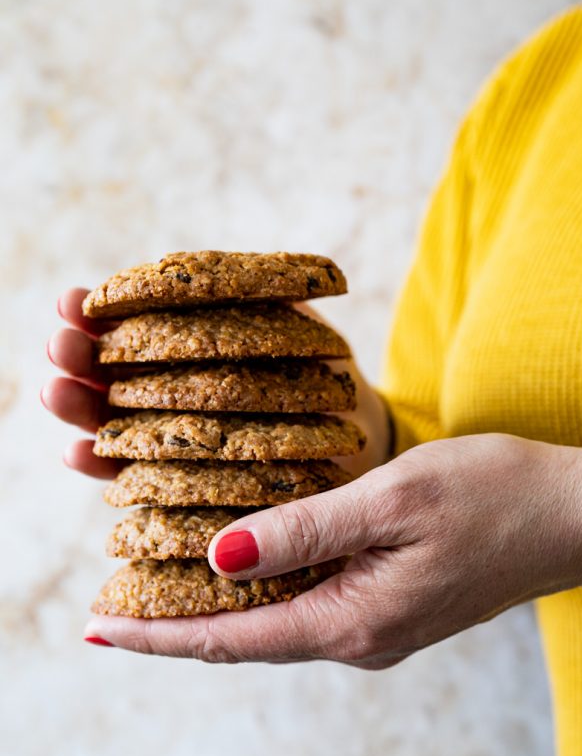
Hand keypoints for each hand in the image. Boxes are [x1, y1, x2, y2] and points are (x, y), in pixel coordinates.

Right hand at [42, 289, 389, 478]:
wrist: (352, 439)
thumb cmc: (321, 375)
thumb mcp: (293, 326)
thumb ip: (250, 298)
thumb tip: (200, 270)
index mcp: (188, 345)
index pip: (131, 324)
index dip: (97, 311)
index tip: (73, 301)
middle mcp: (169, 389)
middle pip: (108, 373)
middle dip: (77, 356)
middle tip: (60, 344)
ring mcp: (169, 437)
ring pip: (108, 422)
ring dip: (76, 407)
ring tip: (54, 391)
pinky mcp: (178, 486)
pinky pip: (131, 476)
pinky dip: (98, 466)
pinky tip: (76, 453)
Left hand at [84, 433, 581, 665]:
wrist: (572, 515)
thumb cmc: (494, 496)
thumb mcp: (393, 499)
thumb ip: (305, 531)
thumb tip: (219, 557)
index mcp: (354, 620)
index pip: (231, 638)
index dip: (159, 634)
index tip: (98, 628)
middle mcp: (358, 637)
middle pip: (244, 639)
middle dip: (174, 627)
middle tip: (109, 610)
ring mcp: (375, 625)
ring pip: (273, 623)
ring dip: (213, 610)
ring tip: (154, 590)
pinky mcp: (388, 603)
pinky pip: (305, 605)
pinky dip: (259, 591)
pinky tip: (236, 568)